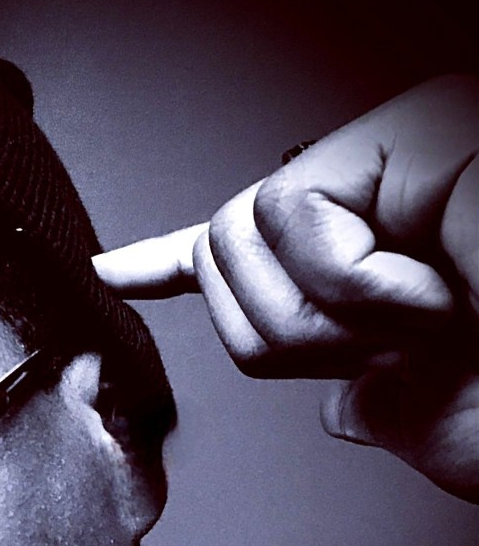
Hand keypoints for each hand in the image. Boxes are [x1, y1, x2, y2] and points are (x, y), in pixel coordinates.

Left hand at [94, 76, 478, 502]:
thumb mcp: (429, 417)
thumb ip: (374, 403)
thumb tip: (341, 414)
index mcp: (371, 257)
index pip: (248, 252)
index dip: (171, 262)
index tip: (117, 268)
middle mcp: (372, 198)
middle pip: (220, 258)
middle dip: (285, 335)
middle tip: (390, 344)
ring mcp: (388, 158)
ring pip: (239, 241)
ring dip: (325, 318)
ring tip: (422, 317)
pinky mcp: (409, 127)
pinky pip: (293, 221)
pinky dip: (353, 286)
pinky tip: (428, 289)